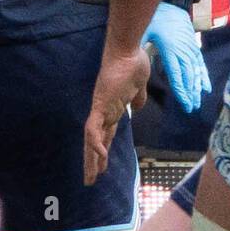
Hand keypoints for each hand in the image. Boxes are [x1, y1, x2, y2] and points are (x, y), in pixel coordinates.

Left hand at [83, 46, 150, 185]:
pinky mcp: (100, 105)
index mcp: (113, 110)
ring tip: (91, 177)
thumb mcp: (139, 87)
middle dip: (93, 162)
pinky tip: (100, 155)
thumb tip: (137, 108)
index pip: (106, 135)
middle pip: (96, 143)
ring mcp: (101, 110)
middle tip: (90, 181)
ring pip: (91, 140)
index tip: (103, 167)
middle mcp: (105, 113)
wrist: (129, 50)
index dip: (103, 151)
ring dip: (91, 159)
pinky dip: (96, 142)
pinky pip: (94, 128)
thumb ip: (137, 98)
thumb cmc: (133, 63)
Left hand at [142, 2, 210, 113]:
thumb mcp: (145, 35)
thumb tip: (135, 65)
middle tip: (192, 107)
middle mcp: (183, 50)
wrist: (171, 6)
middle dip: (191, 92)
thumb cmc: (155, 22)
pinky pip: (199, 62)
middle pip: (189, 75)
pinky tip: (205, 86)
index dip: (181, 89)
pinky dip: (203, 75)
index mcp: (171, 50)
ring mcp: (189, 48)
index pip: (177, 73)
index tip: (185, 102)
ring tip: (199, 100)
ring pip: (195, 70)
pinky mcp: (192, 46)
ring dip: (198, 86)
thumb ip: (142, 51)